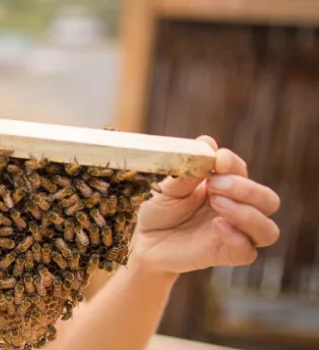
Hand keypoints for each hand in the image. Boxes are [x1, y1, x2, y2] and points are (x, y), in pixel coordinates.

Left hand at [130, 136, 280, 275]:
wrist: (143, 240)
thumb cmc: (158, 208)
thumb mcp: (167, 185)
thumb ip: (187, 169)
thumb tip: (207, 142)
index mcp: (224, 186)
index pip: (242, 171)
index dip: (233, 163)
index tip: (218, 160)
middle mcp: (236, 209)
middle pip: (268, 200)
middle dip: (247, 190)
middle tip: (215, 185)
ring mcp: (233, 233)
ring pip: (267, 230)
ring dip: (248, 214)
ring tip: (217, 204)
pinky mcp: (224, 255)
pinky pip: (247, 252)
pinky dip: (238, 239)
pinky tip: (217, 226)